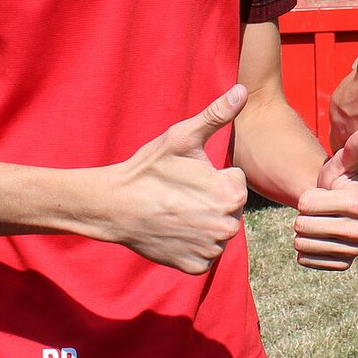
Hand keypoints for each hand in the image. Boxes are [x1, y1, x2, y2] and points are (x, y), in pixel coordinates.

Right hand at [105, 84, 250, 273]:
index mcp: (231, 194)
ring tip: (177, 210)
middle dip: (212, 199)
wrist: (114, 207)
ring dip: (204, 222)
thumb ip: (217, 115)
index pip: (236, 182)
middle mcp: (227, 226)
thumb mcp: (182, 137)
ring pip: (219, 231)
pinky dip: (193, 243)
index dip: (214, 175)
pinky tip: (174, 229)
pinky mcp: (196, 267)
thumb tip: (243, 90)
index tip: (190, 175)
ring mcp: (211, 250)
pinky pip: (205, 253)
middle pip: (230, 207)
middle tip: (181, 193)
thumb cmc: (150, 169)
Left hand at [292, 128, 357, 270]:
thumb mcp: (341, 163)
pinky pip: (308, 261)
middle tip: (314, 212)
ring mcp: (353, 250)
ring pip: (305, 245)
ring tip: (313, 224)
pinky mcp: (343, 265)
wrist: (336, 207)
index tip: (318, 194)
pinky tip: (314, 240)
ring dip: (301, 234)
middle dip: (302, 217)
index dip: (306, 198)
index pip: (308, 205)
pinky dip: (304, 251)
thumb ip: (352, 149)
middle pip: (306, 227)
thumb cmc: (336, 181)